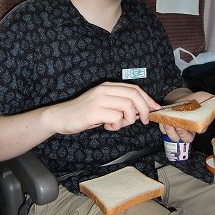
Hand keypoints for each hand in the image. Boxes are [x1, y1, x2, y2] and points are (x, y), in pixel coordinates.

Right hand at [45, 81, 160, 133]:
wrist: (60, 117)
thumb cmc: (83, 113)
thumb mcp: (103, 104)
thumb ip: (119, 105)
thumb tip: (140, 112)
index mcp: (107, 87)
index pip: (134, 88)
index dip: (147, 99)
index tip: (154, 108)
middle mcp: (104, 90)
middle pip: (134, 95)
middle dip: (144, 109)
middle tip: (144, 120)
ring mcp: (99, 100)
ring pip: (128, 106)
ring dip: (128, 119)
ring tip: (118, 125)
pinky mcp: (94, 111)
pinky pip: (116, 118)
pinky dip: (116, 125)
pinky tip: (107, 127)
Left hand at [159, 90, 214, 141]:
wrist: (180, 98)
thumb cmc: (194, 100)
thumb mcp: (204, 98)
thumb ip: (212, 104)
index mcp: (198, 126)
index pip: (198, 131)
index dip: (193, 129)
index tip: (187, 124)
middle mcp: (188, 131)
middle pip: (186, 139)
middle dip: (181, 133)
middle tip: (177, 125)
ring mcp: (177, 131)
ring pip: (174, 137)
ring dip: (170, 131)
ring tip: (167, 122)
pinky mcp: (167, 127)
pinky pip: (164, 131)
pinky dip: (162, 127)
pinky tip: (161, 120)